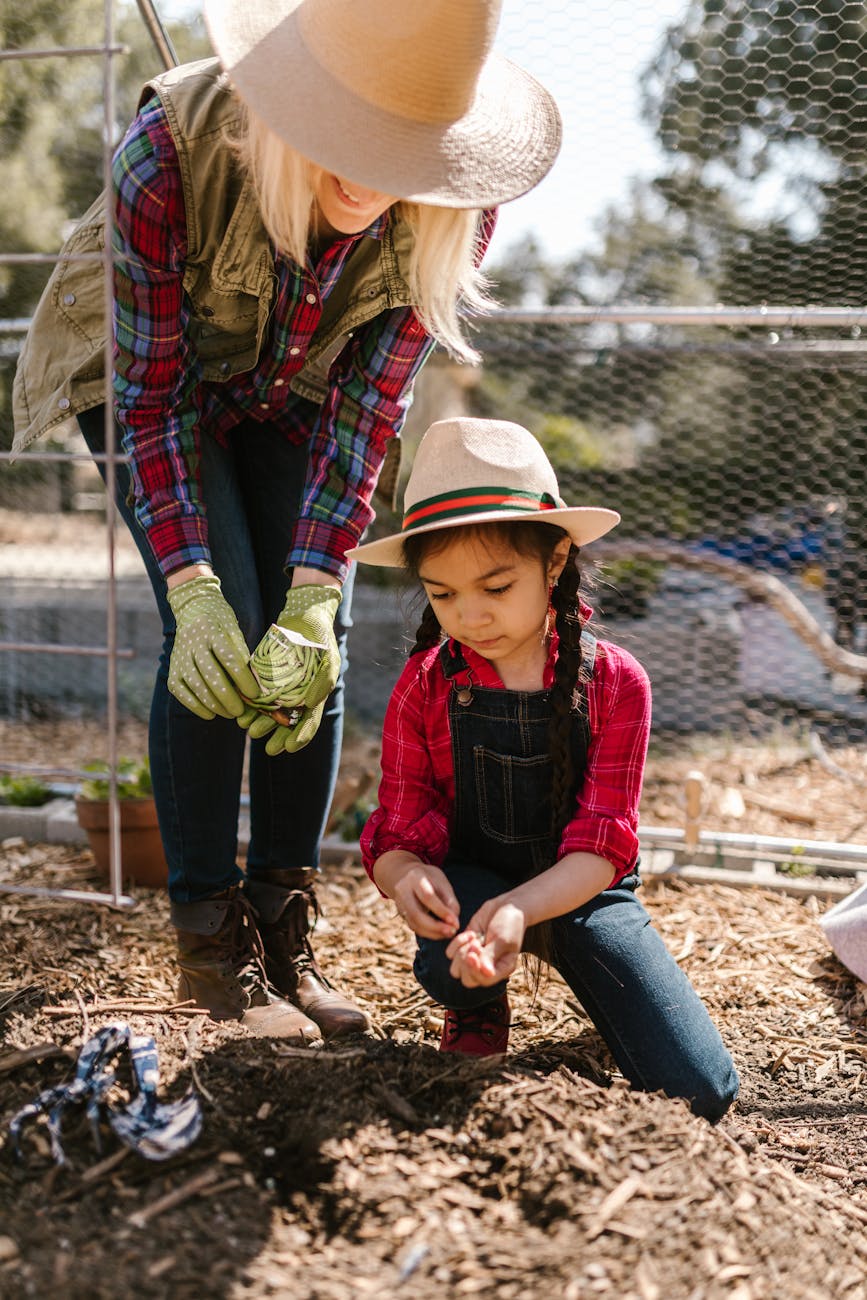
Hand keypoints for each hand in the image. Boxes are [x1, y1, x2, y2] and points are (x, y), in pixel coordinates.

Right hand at [166, 575, 258, 719]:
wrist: (193, 610)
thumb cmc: (220, 622)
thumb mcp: (234, 629)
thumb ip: (242, 652)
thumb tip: (255, 680)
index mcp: (212, 631)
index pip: (228, 658)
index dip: (242, 679)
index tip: (254, 694)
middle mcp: (192, 644)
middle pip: (211, 675)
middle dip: (228, 697)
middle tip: (241, 711)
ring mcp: (180, 658)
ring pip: (196, 686)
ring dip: (214, 705)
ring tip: (230, 713)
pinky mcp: (172, 670)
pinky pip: (181, 692)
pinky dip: (195, 706)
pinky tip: (211, 714)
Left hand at [242, 585, 340, 754]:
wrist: (304, 615)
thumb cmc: (321, 638)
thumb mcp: (329, 658)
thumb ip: (324, 680)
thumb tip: (312, 704)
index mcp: (315, 697)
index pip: (309, 723)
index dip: (300, 737)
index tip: (288, 747)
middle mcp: (297, 696)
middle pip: (287, 723)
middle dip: (276, 736)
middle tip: (266, 747)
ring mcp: (282, 687)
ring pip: (269, 712)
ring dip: (260, 723)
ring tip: (248, 729)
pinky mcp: (266, 676)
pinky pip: (257, 694)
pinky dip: (250, 704)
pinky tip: (241, 711)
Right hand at [392, 864, 460, 940]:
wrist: (410, 876)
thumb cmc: (431, 879)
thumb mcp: (443, 883)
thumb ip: (450, 901)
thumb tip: (455, 923)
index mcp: (415, 877)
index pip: (427, 897)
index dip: (441, 911)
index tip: (455, 922)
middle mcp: (402, 891)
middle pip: (416, 914)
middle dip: (436, 926)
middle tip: (452, 932)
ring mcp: (399, 904)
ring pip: (414, 924)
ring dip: (433, 933)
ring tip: (449, 933)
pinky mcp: (401, 914)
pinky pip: (414, 927)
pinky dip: (429, 933)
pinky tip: (440, 933)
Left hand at [446, 897, 525, 987]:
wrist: (508, 905)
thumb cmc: (510, 923)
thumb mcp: (503, 939)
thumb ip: (491, 956)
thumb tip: (486, 973)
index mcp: (501, 969)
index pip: (483, 980)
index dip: (475, 968)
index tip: (477, 948)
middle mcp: (486, 967)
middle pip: (467, 979)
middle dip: (466, 961)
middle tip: (476, 944)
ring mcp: (474, 957)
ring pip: (456, 969)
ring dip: (461, 952)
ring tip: (473, 938)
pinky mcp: (465, 946)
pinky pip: (451, 953)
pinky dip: (457, 943)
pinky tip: (470, 933)